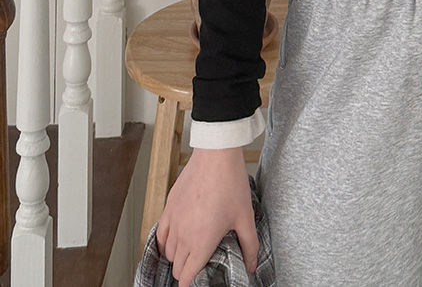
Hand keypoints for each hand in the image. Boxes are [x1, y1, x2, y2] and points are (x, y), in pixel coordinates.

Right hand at [155, 147, 257, 285]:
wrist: (216, 155)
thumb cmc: (230, 184)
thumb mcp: (245, 217)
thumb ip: (249, 245)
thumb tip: (252, 265)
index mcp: (201, 242)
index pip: (186, 277)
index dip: (190, 284)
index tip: (197, 282)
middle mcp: (183, 236)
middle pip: (177, 267)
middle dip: (186, 271)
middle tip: (199, 265)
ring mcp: (173, 221)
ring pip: (168, 252)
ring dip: (178, 257)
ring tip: (191, 251)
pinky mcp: (169, 207)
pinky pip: (161, 234)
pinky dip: (166, 242)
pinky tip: (176, 239)